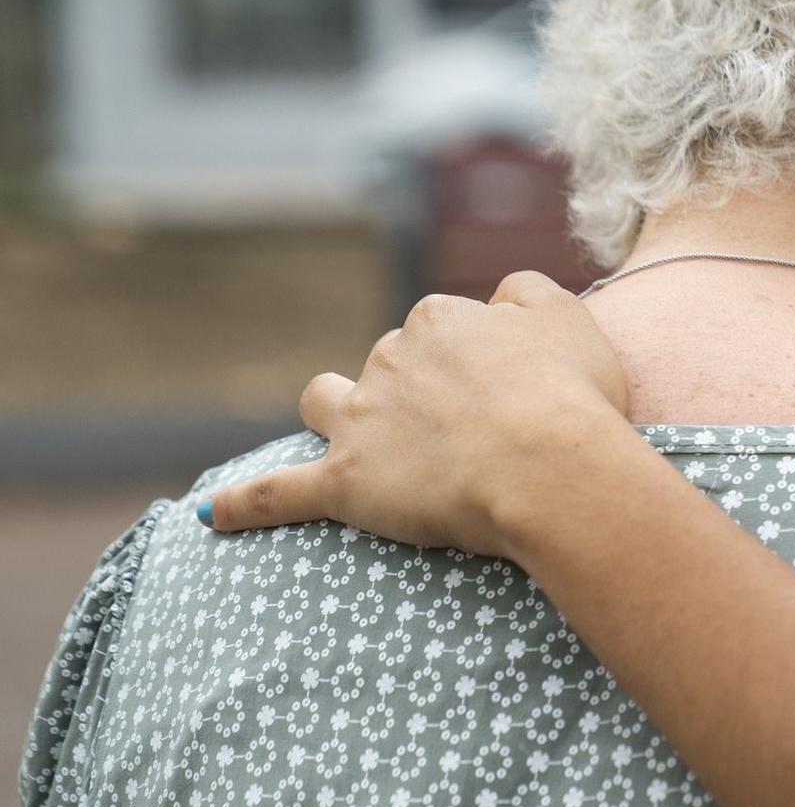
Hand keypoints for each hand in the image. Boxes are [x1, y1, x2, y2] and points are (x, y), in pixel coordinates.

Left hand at [203, 271, 635, 557]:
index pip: (441, 328)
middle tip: (470, 432)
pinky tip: (212, 514)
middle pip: (388, 365)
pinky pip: (278, 492)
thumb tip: (498, 297)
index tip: (506, 392)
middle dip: (414, 390)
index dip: (474, 363)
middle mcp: (390, 358)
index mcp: (438, 319)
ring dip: (335, 412)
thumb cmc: (570, 397)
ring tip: (357, 439)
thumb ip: (525, 292)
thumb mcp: (567, 318)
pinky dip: (244, 503)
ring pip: (325, 401)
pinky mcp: (345, 483)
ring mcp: (362, 421)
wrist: (549, 468)